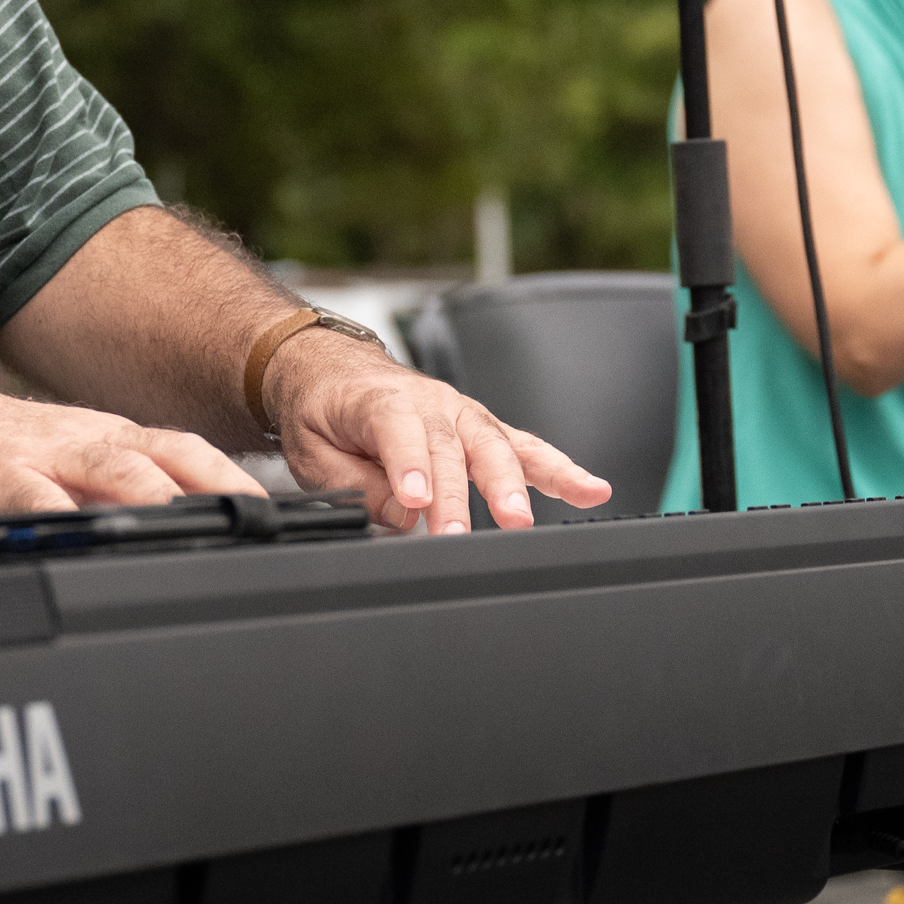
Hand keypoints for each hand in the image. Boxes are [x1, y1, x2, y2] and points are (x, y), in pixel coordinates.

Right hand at [0, 379, 262, 523]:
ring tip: (194, 525)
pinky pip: (36, 501)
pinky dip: (68, 519)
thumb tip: (182, 525)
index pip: (185, 451)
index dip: (234, 477)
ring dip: (158, 496)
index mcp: (107, 437)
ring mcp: (43, 458)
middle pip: (167, 453)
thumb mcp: (65, 459)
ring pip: (113, 469)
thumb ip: (117, 487)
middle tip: (261, 521)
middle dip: (219, 484)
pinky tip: (88, 539)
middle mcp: (86, 440)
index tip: (280, 510)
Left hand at [262, 330, 612, 533]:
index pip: (399, 432)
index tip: (416, 502)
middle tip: (461, 534)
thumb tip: (403, 513)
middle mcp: (429, 401)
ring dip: (514, 484)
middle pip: (451, 446)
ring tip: (522, 520)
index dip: (409, 466)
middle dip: (460, 494)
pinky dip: (558, 469)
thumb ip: (355, 484)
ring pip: (495, 444)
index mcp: (379, 400)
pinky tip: (590, 489)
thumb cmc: (323, 409)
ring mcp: (461, 412)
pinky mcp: (481, 427)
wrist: (332, 369)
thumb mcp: (313, 450)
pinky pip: (524, 447)